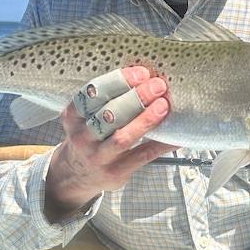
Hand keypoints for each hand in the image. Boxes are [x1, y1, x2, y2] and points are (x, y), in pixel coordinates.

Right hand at [45, 66, 176, 219]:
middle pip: (108, 115)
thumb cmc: (88, 138)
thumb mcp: (83, 118)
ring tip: (163, 106)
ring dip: (145, 120)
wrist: (76, 176)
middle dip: (136, 97)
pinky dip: (161, 144)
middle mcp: (83, 138)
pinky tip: (176, 135)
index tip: (141, 73)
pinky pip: (142, 156)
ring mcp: (99, 158)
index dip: (117, 81)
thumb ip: (105, 101)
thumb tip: (144, 78)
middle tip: (158, 85)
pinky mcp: (116, 173)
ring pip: (122, 138)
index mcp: (73, 117)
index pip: (92, 94)